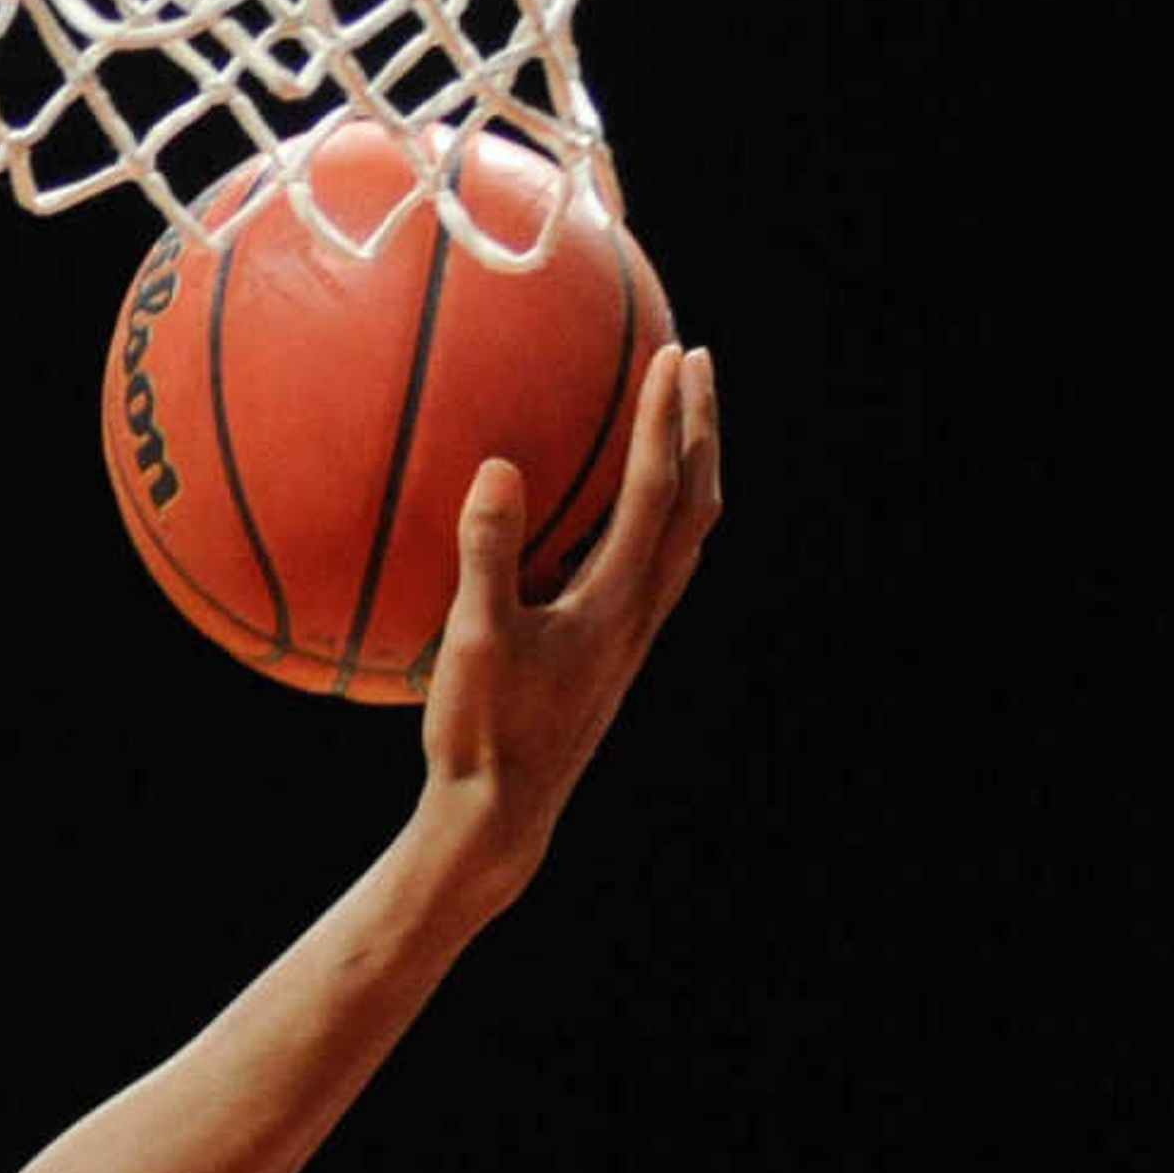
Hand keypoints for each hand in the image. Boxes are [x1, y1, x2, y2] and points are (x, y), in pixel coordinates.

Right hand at [419, 342, 723, 883]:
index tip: (671, 354)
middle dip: (699, 429)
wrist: (503, 818)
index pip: (657, 491)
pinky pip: (651, 566)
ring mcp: (631, 637)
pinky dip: (652, 517)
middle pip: (696, 505)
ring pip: (684, 537)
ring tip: (675, 423)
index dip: (665, 420)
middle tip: (693, 364)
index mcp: (616, 602)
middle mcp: (639, 614)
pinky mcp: (610, 655)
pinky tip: (611, 513)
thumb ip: (488, 554)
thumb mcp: (474, 643)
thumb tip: (498, 468)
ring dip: (688, 471)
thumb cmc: (482, 735)